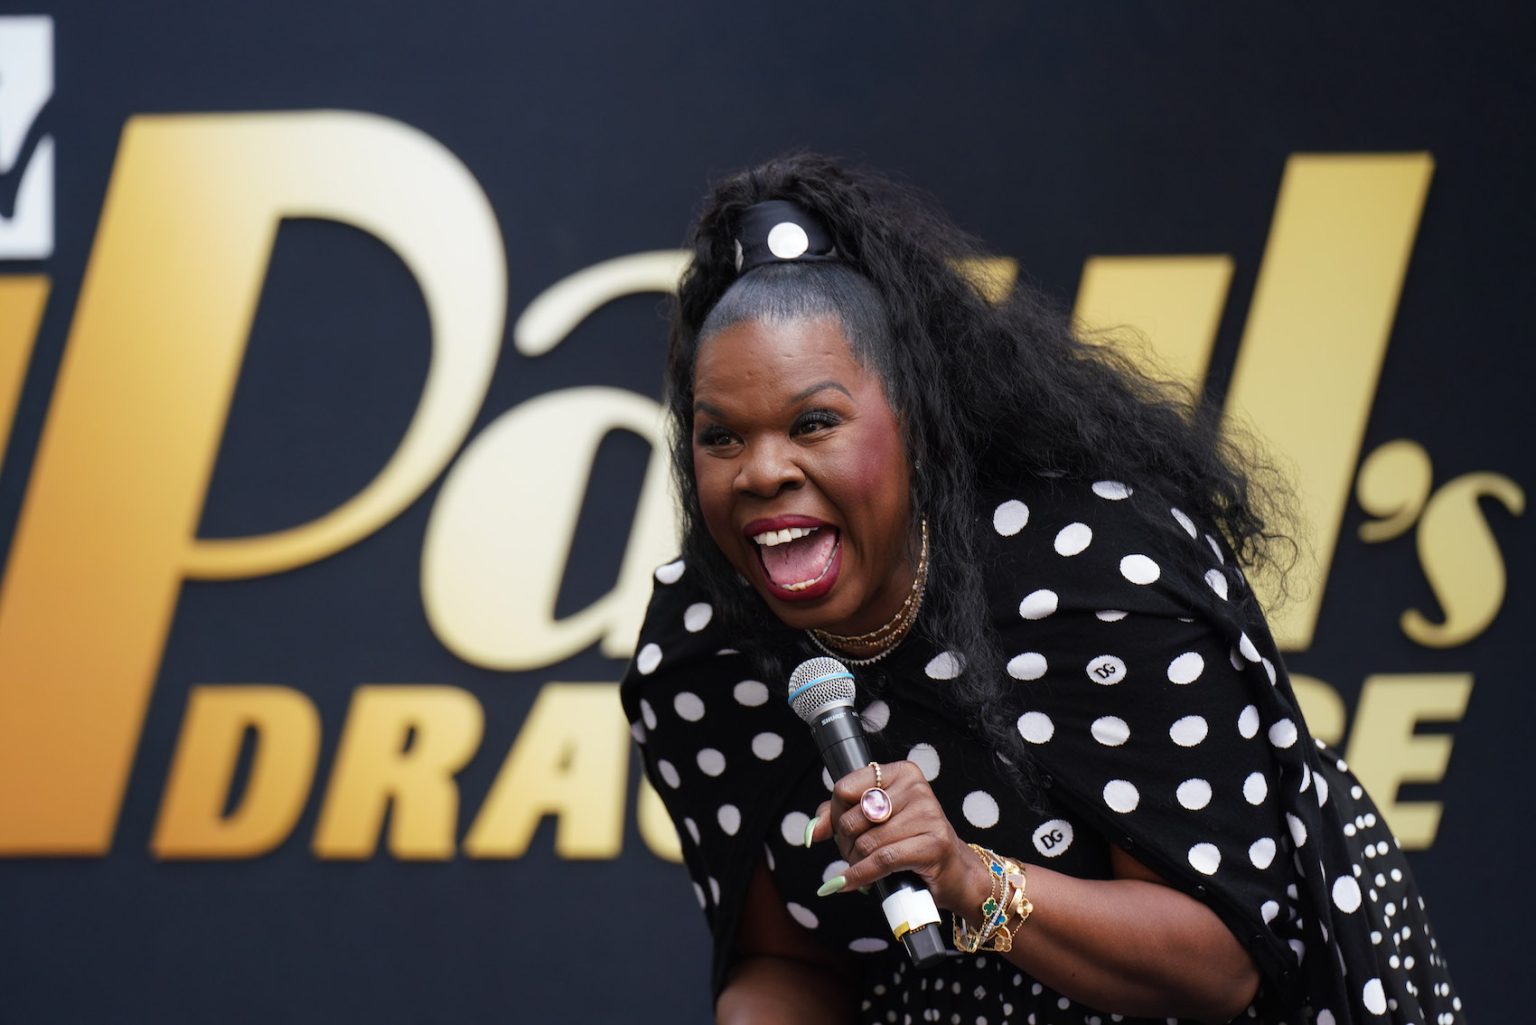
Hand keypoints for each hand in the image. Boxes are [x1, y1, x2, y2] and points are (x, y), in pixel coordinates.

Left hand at [807, 760, 986, 914]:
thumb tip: (813, 831)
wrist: (954, 872)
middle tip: (856, 854)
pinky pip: (881, 860)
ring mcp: (927, 815)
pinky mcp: (933, 844)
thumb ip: (840, 815)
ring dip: (856, 863)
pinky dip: (860, 876)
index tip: (840, 830)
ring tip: (863, 868)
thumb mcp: (876, 821)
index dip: (835, 814)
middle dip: (846, 843)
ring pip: (866, 843)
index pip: (845, 788)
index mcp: (901, 773)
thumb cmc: (912, 842)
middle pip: (852, 818)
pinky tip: (848, 883)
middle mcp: (916, 788)